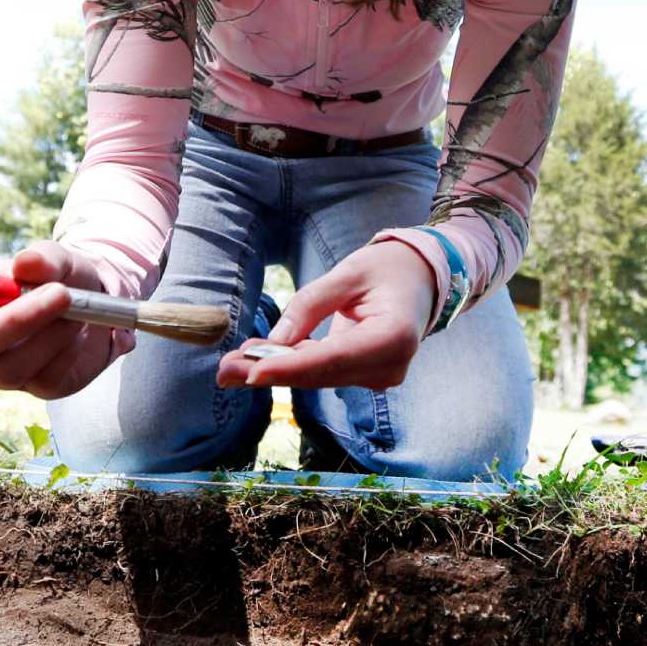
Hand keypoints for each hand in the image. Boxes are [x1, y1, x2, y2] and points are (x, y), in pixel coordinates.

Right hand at [0, 241, 122, 400]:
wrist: (102, 302)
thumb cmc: (61, 276)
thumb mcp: (57, 258)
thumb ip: (43, 258)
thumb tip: (26, 264)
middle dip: (17, 320)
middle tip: (59, 292)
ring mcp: (7, 370)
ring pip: (13, 366)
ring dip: (51, 332)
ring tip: (75, 303)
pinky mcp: (41, 387)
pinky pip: (49, 377)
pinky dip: (71, 349)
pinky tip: (80, 330)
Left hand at [215, 240, 434, 391]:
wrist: (423, 278)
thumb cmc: (388, 268)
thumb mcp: (348, 273)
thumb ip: (311, 305)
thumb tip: (274, 343)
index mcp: (393, 336)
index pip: (333, 358)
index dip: (290, 368)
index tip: (252, 372)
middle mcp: (390, 365)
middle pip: (321, 374)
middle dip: (271, 372)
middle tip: (223, 371)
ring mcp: (380, 376)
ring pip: (319, 377)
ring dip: (276, 370)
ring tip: (231, 366)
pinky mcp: (367, 376)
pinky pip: (325, 372)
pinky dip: (293, 366)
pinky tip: (259, 361)